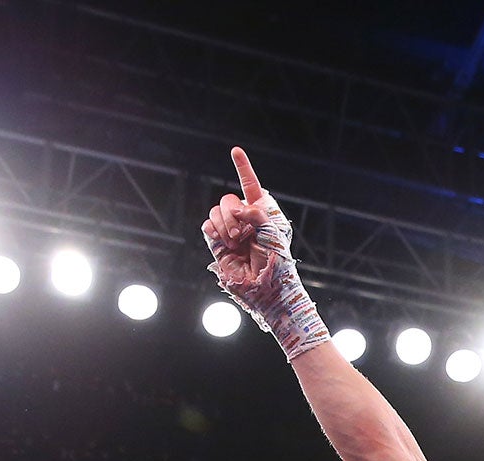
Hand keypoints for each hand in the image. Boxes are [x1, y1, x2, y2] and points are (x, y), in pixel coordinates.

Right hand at [203, 147, 279, 287]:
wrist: (265, 287)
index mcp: (261, 212)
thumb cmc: (275, 262)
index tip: (235, 151)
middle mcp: (244, 218)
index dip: (243, 168)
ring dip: (224, 225)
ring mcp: (229, 229)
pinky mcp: (217, 242)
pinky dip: (214, 231)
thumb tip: (237, 209)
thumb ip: (257, 214)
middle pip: (228, 199)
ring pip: (216, 211)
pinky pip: (207, 226)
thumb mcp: (272, 234)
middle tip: (241, 234)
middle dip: (232, 214)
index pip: (251, 185)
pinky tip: (224, 242)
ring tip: (235, 242)